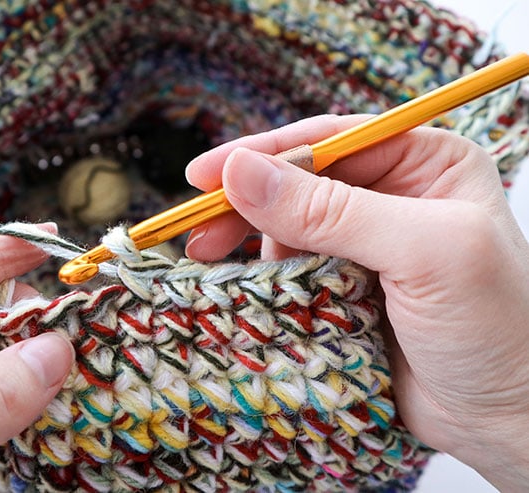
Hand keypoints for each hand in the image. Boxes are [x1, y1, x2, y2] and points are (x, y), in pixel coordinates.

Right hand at [185, 114, 528, 489]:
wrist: (507, 419)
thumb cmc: (498, 328)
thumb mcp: (422, 253)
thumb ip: (330, 211)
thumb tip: (243, 173)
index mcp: (424, 163)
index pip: (329, 142)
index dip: (264, 153)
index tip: (206, 175)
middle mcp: (393, 196)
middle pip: (298, 183)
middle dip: (246, 204)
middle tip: (197, 230)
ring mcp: (366, 245)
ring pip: (287, 228)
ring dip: (250, 244)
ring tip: (214, 260)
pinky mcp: (345, 288)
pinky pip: (290, 270)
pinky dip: (263, 277)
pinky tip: (246, 286)